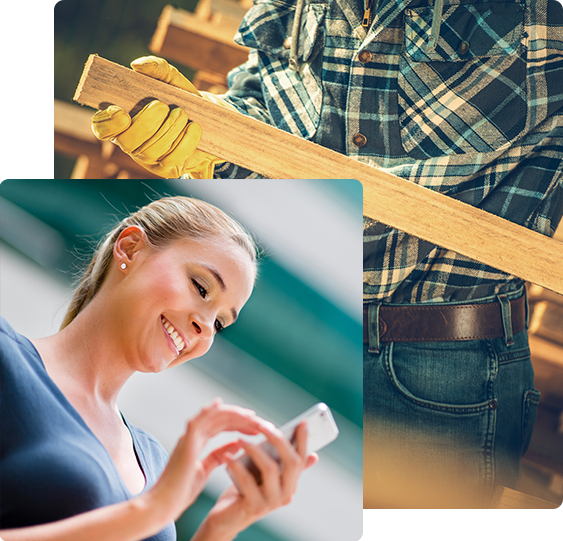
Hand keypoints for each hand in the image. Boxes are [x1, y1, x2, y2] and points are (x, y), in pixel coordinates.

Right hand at [90, 56, 229, 178]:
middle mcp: (131, 144)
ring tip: (182, 113)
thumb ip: (157, 68)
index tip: (121, 112)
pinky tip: (193, 127)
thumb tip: (138, 65)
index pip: (101, 128)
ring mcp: (149, 160)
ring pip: (150, 151)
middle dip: (145, 122)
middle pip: (126, 142)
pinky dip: (185, 141)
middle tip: (162, 105)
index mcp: (122, 122)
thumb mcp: (173, 81)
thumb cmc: (184, 100)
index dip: (107, 123)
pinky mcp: (168, 169)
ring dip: (168, 129)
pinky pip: (172, 160)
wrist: (213, 123)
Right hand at [145, 399, 269, 522]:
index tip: (255, 425)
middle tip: (258, 419)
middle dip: (240, 417)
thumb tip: (236, 443)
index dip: (238, 422)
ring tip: (250, 416)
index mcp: (196, 443)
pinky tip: (219, 404)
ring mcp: (188, 438)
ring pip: (213, 415)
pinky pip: (197, 421)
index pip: (221, 425)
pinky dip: (208, 411)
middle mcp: (192, 436)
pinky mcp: (186, 443)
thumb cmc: (180, 493)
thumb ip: (219, 456)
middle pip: (220, 418)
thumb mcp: (205, 470)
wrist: (162, 506)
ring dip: (233, 413)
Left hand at [195, 422, 318, 539]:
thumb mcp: (264, 475)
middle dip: (278, 439)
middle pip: (291, 462)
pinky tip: (227, 456)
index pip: (301, 459)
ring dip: (254, 449)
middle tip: (263, 425)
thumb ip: (280, 463)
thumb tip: (307, 451)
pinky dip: (236, 465)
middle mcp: (286, 494)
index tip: (302, 422)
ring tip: (240, 439)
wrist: (226, 519)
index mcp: (291, 484)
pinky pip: (247, 480)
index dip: (303, 440)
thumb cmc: (245, 491)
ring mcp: (272, 502)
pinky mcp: (254, 506)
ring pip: (270, 468)